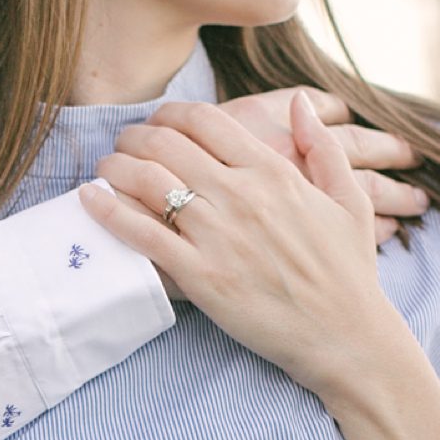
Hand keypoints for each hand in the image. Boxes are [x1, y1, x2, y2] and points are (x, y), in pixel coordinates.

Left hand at [80, 93, 405, 403]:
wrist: (346, 337)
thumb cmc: (349, 272)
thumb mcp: (350, 200)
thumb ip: (323, 147)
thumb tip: (301, 102)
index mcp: (273, 172)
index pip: (204, 120)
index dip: (169, 114)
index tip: (157, 123)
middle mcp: (241, 196)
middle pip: (166, 143)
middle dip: (134, 136)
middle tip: (122, 145)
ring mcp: (218, 236)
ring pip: (147, 181)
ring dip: (115, 166)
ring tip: (104, 168)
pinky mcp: (200, 277)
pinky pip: (142, 235)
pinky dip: (108, 211)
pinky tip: (89, 199)